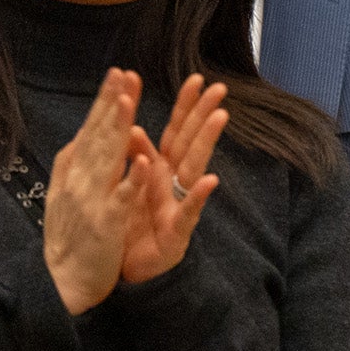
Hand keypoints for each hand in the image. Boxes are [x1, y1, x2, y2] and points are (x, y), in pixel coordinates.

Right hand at [44, 69, 148, 315]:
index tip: (120, 73)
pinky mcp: (106, 223)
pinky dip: (131, 180)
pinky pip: (121, 198)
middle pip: (100, 135)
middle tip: (124, 74)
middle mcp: (81, 179)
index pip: (95, 128)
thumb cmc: (71, 234)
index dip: (107, 101)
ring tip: (128, 102)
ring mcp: (93, 199)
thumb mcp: (68, 192)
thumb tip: (85, 134)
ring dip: (117, 130)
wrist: (64, 280)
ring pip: (108, 158)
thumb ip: (77, 163)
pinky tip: (143, 161)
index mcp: (77, 170)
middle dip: (112, 104)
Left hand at [121, 74, 225, 286]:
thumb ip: (135, 157)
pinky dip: (198, 196)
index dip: (185, 106)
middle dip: (203, 114)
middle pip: (190, 142)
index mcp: (160, 170)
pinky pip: (189, 212)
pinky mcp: (177, 232)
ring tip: (219, 118)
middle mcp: (174, 183)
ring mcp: (180, 204)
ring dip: (206, 142)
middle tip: (219, 88)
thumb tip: (132, 126)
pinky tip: (210, 181)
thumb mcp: (130, 186)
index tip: (197, 79)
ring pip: (194, 168)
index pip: (175, 131)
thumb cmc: (133, 225)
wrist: (130, 271)